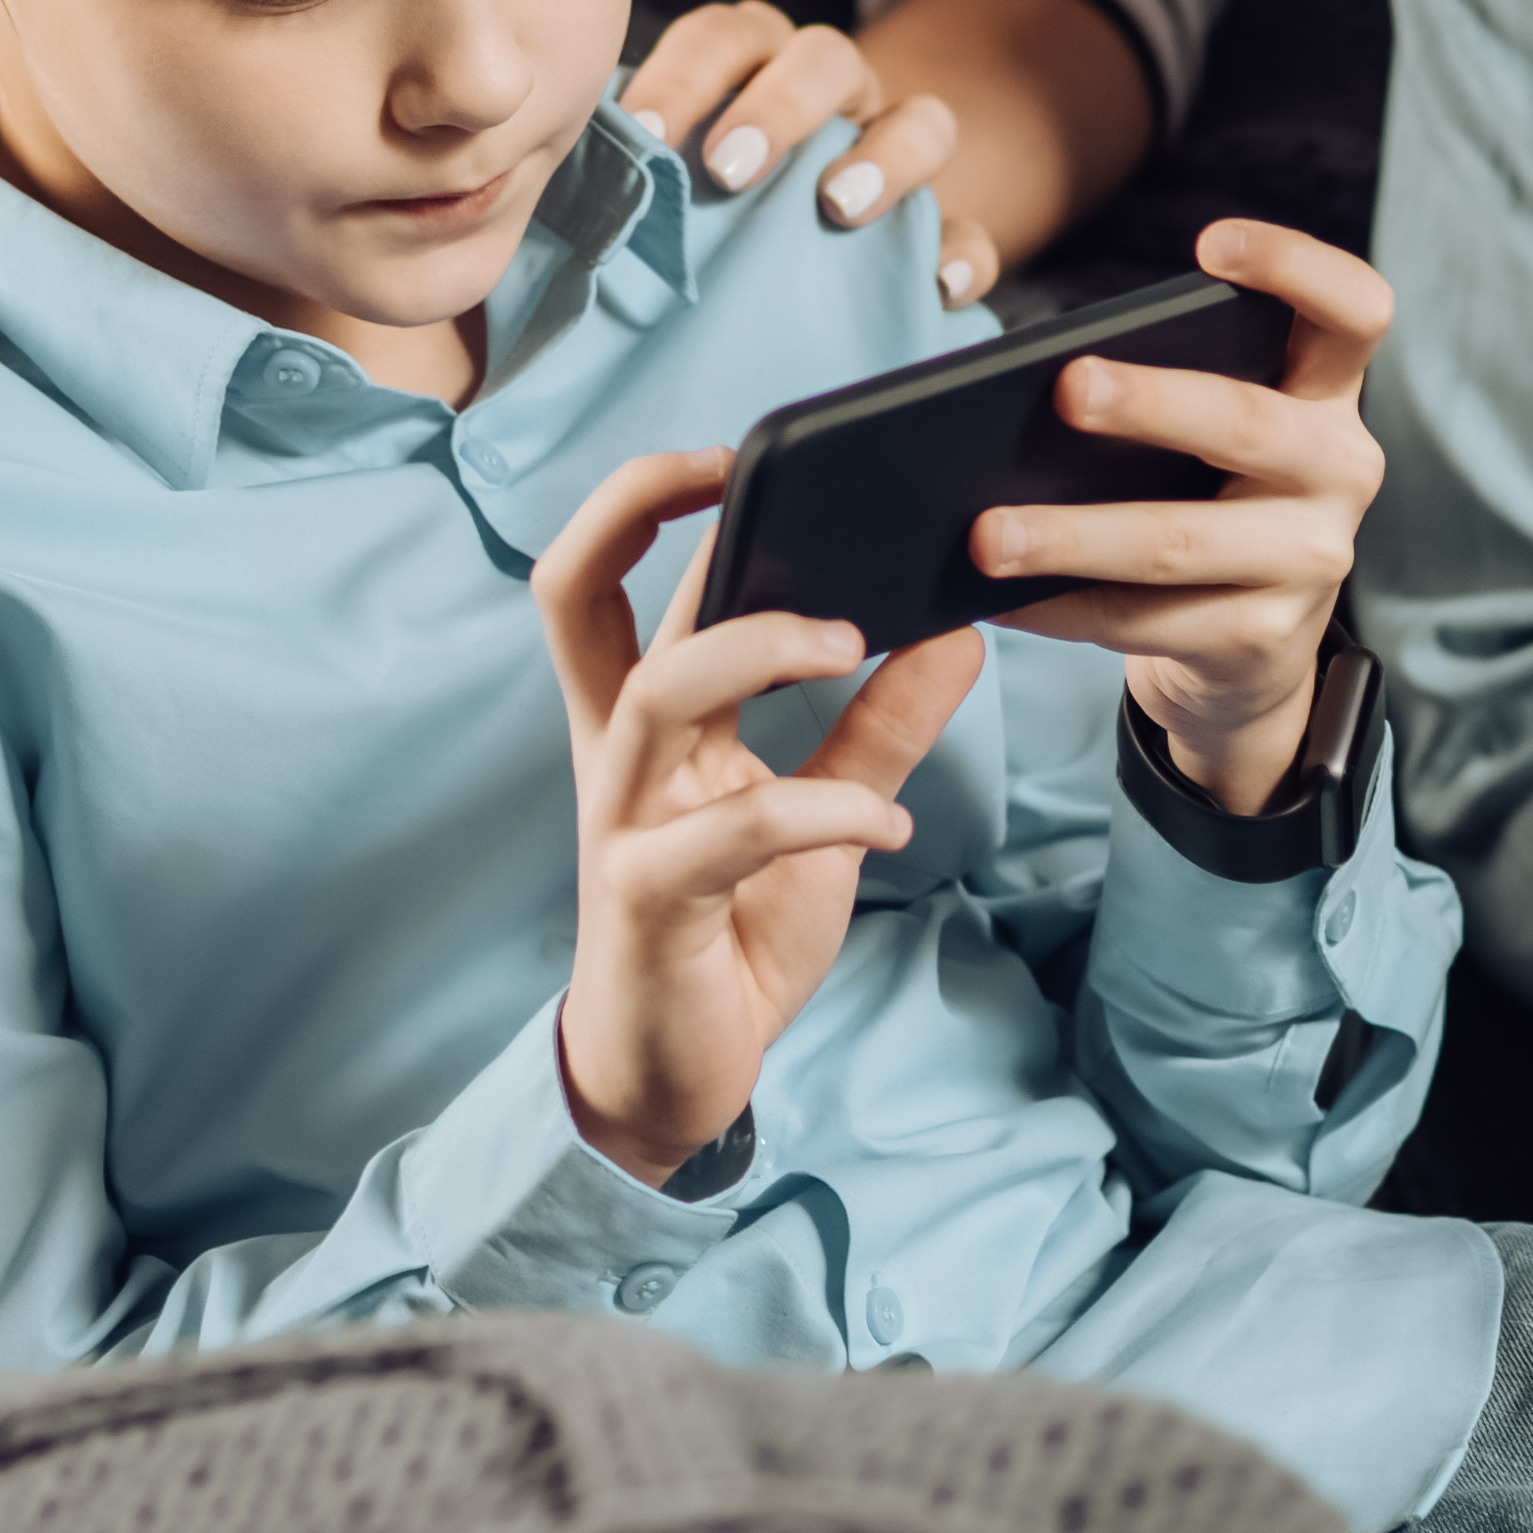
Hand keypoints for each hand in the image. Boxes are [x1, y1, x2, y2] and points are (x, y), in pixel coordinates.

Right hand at [538, 447, 994, 1179]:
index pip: (602, 578)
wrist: (673, 1080)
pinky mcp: (650, 900)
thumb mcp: (824, 819)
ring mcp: (622, 824)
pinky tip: (891, 830)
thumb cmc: (732, 934)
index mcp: (640, 723)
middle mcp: (615, 756)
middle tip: (744, 473)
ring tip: (853, 639)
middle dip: (642, 509)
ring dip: (755, 645)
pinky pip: (730, 833)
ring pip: (658, 693)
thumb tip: (958, 630)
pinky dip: (821, 813)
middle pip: (574, 595)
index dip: (646, 498)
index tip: (732, 452)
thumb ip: (880, 727)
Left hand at [623, 0, 993, 305]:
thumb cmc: (701, 213)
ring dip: (885, 155)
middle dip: (779, 105)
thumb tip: (528, 209)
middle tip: (729, 169)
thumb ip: (613, 187)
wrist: (797, 253)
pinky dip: (962, 252)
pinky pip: (974, 229)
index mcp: (752, 67)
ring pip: (921, 119)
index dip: (684, 73)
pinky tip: (936, 285)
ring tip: (838, 207)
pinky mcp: (944, 227)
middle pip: (826, 58)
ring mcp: (895, 153)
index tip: (644, 132)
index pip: (724, 37)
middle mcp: (832, 95)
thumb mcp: (656, 186)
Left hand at [975, 219, 1387, 818]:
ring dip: (1075, 536)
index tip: (1209, 244)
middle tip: (1067, 389)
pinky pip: (1144, 622)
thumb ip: (1166, 387)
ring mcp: (1310, 562)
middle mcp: (1339, 470)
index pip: (1354, 311)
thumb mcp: (1211, 433)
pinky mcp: (1261, 639)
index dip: (1297, 267)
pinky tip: (997, 599)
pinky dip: (1061, 608)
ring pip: (1181, 543)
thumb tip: (1034, 381)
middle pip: (1251, 423)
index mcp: (1327, 395)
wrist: (1248, 644)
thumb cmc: (1208, 496)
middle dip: (1153, 404)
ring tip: (987, 533)